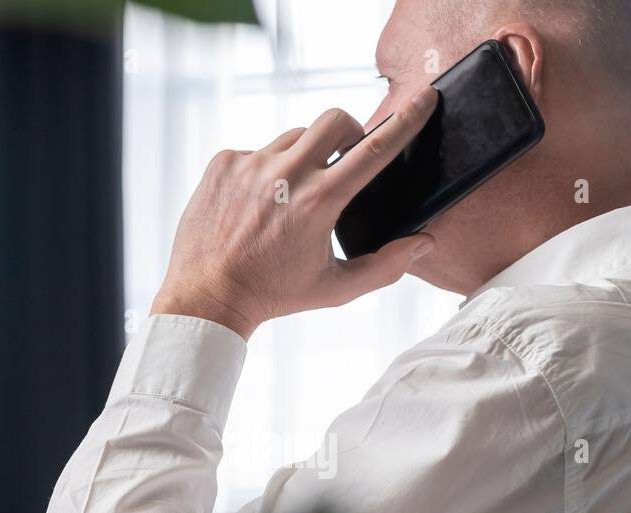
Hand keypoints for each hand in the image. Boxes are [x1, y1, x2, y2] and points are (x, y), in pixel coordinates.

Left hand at [151, 85, 439, 339]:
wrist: (206, 295)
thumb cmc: (273, 294)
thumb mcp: (335, 288)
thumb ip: (386, 267)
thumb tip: (422, 243)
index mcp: (319, 201)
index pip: (375, 149)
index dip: (406, 120)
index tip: (424, 98)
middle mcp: (285, 174)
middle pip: (335, 119)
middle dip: (349, 132)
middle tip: (344, 160)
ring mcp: (250, 163)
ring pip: (294, 137)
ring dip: (304, 158)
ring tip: (291, 199)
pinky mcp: (224, 161)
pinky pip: (258, 151)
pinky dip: (267, 171)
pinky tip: (257, 205)